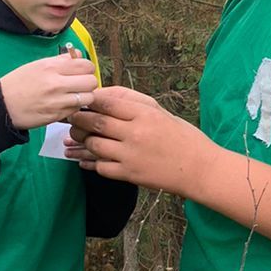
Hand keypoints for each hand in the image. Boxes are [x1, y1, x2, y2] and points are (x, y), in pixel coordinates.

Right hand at [0, 54, 98, 130]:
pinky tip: (65, 104)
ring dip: (84, 97)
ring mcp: (58, 101)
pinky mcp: (58, 115)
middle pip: (91, 81)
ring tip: (75, 96)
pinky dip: (75, 107)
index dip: (86, 69)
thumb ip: (61, 60)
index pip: (86, 65)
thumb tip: (79, 55)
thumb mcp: (38, 65)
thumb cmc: (19, 83)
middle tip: (80, 85)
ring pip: (88, 97)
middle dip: (88, 83)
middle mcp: (57, 83)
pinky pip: (77, 109)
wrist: (3, 104)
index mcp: (51, 67)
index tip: (81, 72)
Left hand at [66, 85, 217, 196]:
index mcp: (144, 114)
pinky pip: (101, 167)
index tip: (80, 100)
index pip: (107, 102)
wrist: (200, 170)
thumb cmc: (183, 137)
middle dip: (78, 119)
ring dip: (81, 141)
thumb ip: (133, 103)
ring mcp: (130, 155)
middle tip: (70, 117)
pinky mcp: (129, 175)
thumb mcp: (161, 112)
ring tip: (74, 137)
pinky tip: (83, 159)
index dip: (88, 100)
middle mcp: (135, 133)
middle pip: (95, 122)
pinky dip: (89, 162)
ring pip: (94, 145)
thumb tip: (104, 95)